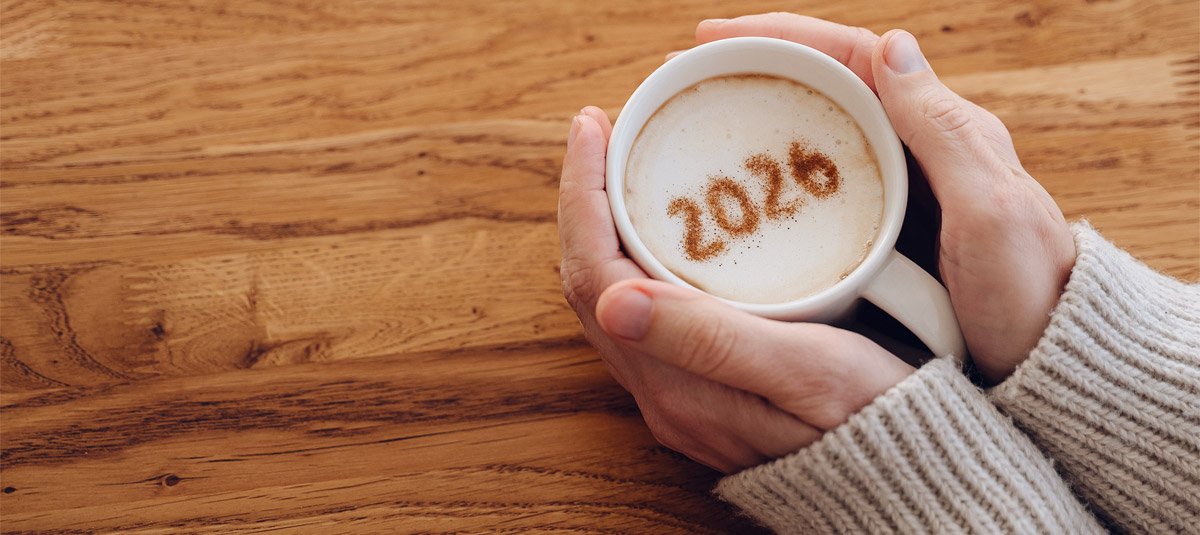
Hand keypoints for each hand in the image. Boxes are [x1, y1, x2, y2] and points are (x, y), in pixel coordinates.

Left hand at [558, 107, 912, 472]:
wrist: (912, 484)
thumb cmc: (878, 422)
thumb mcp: (807, 372)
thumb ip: (711, 340)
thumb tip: (614, 299)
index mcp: (679, 385)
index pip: (595, 277)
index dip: (583, 197)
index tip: (592, 128)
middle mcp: (665, 395)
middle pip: (593, 284)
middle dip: (586, 202)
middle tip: (604, 134)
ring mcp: (681, 396)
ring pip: (616, 299)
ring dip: (608, 230)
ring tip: (625, 168)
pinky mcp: (704, 393)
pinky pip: (646, 314)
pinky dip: (640, 259)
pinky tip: (668, 231)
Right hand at [692, 14, 1075, 382]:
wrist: (1049, 371)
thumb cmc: (1029, 294)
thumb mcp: (990, 211)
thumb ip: (943, 131)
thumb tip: (892, 44)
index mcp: (945, 130)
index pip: (851, 55)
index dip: (780, 37)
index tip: (712, 37)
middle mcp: (918, 151)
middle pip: (824, 87)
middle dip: (754, 71)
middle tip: (688, 76)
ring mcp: (898, 194)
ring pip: (815, 136)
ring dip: (757, 120)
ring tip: (698, 123)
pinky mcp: (883, 238)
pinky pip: (817, 190)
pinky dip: (772, 179)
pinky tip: (736, 196)